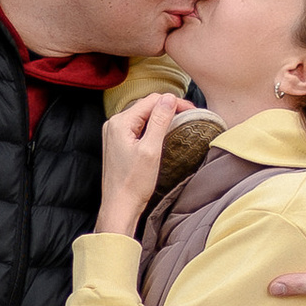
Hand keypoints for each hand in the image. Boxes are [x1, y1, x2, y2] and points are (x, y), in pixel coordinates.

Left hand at [95, 89, 183, 236]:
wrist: (120, 206)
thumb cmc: (133, 183)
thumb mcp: (151, 150)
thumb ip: (160, 121)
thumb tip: (169, 99)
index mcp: (120, 122)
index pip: (151, 100)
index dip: (173, 103)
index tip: (191, 110)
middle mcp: (114, 124)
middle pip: (146, 106)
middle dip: (168, 108)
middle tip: (189, 116)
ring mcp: (114, 133)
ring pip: (143, 116)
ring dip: (161, 117)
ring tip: (180, 122)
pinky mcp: (118, 143)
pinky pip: (138, 127)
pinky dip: (152, 127)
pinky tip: (164, 133)